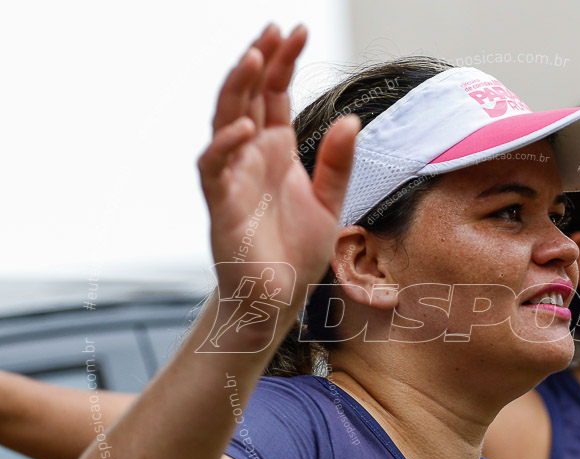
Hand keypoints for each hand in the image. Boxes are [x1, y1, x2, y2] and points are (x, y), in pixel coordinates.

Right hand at [198, 25, 358, 319]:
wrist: (280, 296)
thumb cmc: (298, 250)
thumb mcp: (329, 201)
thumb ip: (338, 162)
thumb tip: (354, 121)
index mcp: (275, 149)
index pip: (274, 93)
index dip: (282, 61)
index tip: (296, 30)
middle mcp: (250, 155)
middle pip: (246, 96)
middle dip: (258, 61)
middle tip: (273, 29)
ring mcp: (233, 176)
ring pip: (224, 121)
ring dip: (236, 89)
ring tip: (254, 58)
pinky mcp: (221, 205)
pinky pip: (214, 167)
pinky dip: (226, 145)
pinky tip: (246, 125)